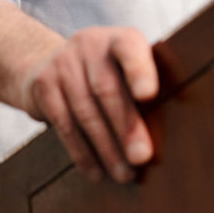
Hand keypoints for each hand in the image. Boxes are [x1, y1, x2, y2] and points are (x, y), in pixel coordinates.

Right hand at [18, 27, 157, 182]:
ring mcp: (63, 62)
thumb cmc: (106, 74)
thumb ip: (144, 89)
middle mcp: (90, 44)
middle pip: (107, 88)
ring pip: (85, 111)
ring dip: (106, 148)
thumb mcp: (125, 69)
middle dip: (126, 127)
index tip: (148, 95)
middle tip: (141, 157)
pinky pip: (64, 124)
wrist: (47, 64)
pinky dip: (82, 152)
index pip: (129, 48)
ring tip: (124, 174)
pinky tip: (96, 172)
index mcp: (120, 39)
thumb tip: (171, 134)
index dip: (139, 70)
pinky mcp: (43, 85)